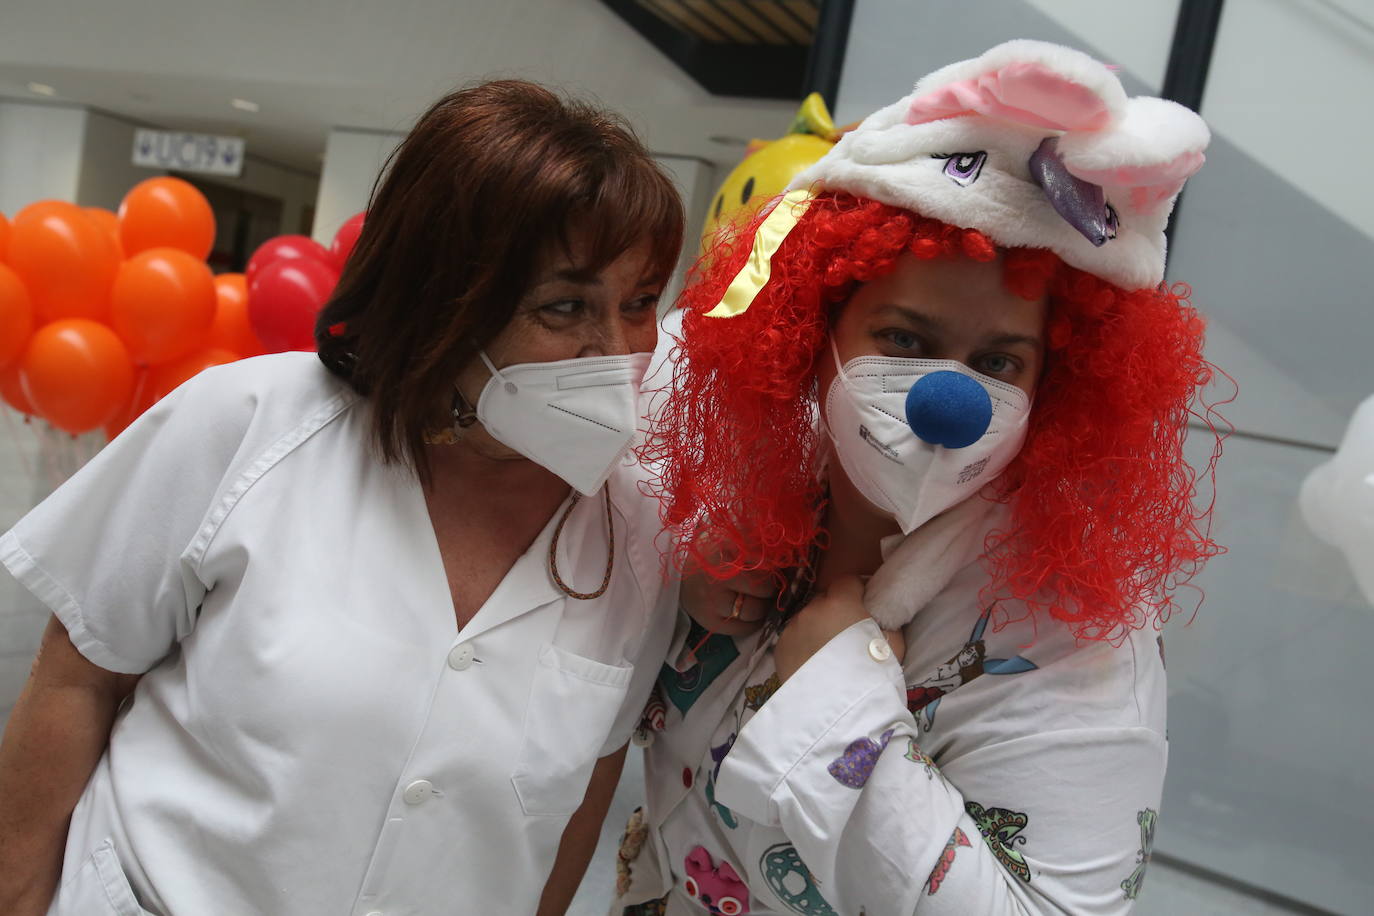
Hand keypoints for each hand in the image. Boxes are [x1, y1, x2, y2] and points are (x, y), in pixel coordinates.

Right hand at [680, 536, 777, 637]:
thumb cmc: (710, 555)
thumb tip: (791, 553)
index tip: (776, 568)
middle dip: (770, 588)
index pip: (768, 561)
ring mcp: (713, 600)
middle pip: (765, 587)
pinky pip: (744, 628)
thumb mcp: (731, 538)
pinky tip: (749, 613)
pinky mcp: (710, 620)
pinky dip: (753, 623)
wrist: (678, 575)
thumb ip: (756, 540)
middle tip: (766, 585)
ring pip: (755, 610)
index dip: (778, 567)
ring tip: (757, 599)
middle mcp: (720, 575)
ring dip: (763, 606)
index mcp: (727, 547)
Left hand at [774, 575, 904, 682]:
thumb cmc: (873, 674)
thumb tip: (881, 614)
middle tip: (846, 634)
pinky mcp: (779, 648)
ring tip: (827, 654)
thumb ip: (886, 620)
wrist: (839, 709)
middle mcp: (812, 608)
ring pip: (807, 620)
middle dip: (835, 611)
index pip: (847, 581)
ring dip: (816, 629)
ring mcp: (792, 628)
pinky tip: (813, 665)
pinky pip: (793, 639)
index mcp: (841, 602)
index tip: (862, 605)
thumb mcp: (893, 643)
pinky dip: (802, 646)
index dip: (856, 592)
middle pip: (825, 600)